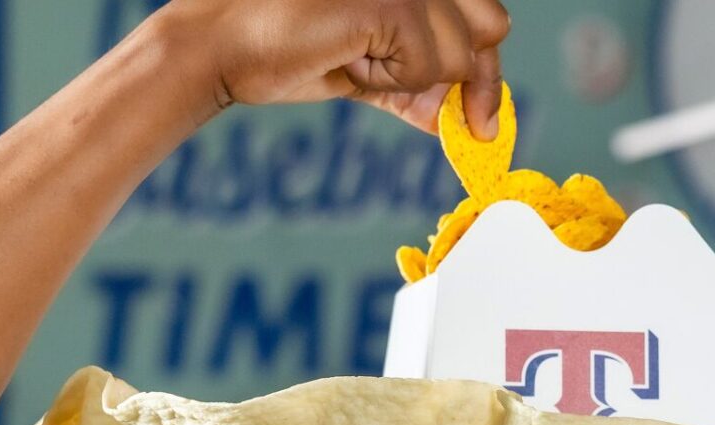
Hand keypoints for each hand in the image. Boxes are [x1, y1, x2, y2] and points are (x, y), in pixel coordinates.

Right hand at [186, 0, 510, 137]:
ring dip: (411, 81)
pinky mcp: (392, 1)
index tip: (480, 118)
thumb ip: (418, 83)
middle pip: (492, 24)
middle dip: (473, 79)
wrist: (222, 45)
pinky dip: (390, 83)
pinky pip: (428, 67)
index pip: (483, 12)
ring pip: (460, 55)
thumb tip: (466, 121)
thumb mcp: (368, 67)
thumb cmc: (286, 51)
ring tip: (354, 62)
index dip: (482, 62)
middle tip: (440, 117)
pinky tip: (346, 59)